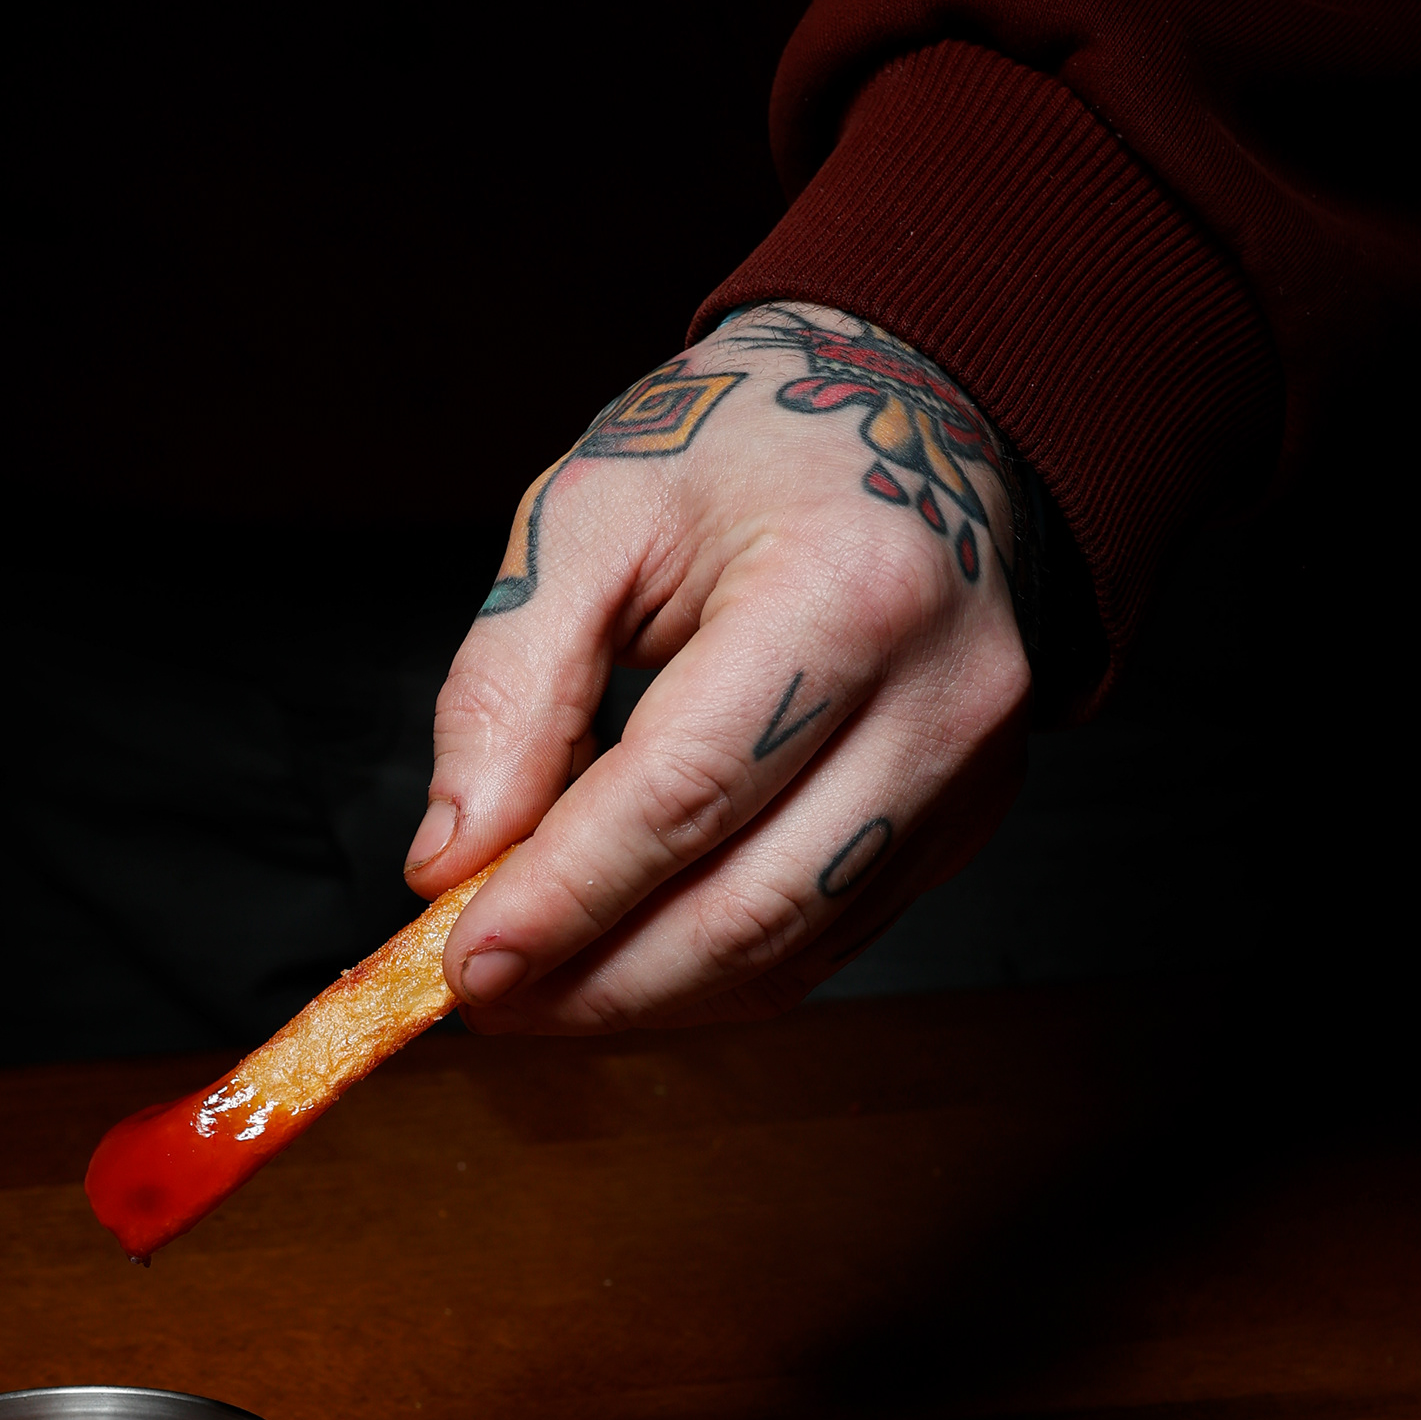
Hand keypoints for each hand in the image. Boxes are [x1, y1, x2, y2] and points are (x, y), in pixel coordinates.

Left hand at [405, 301, 1030, 1030]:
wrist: (919, 420)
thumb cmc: (748, 449)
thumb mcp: (595, 517)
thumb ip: (511, 686)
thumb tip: (452, 861)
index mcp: (846, 588)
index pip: (686, 791)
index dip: (569, 897)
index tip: (467, 963)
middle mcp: (938, 695)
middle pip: (750, 905)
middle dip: (600, 980)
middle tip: (485, 999)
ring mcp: (967, 771)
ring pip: (791, 950)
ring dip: (648, 996)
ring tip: (538, 993)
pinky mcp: (965, 822)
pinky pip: (828, 941)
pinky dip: (714, 972)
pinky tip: (628, 958)